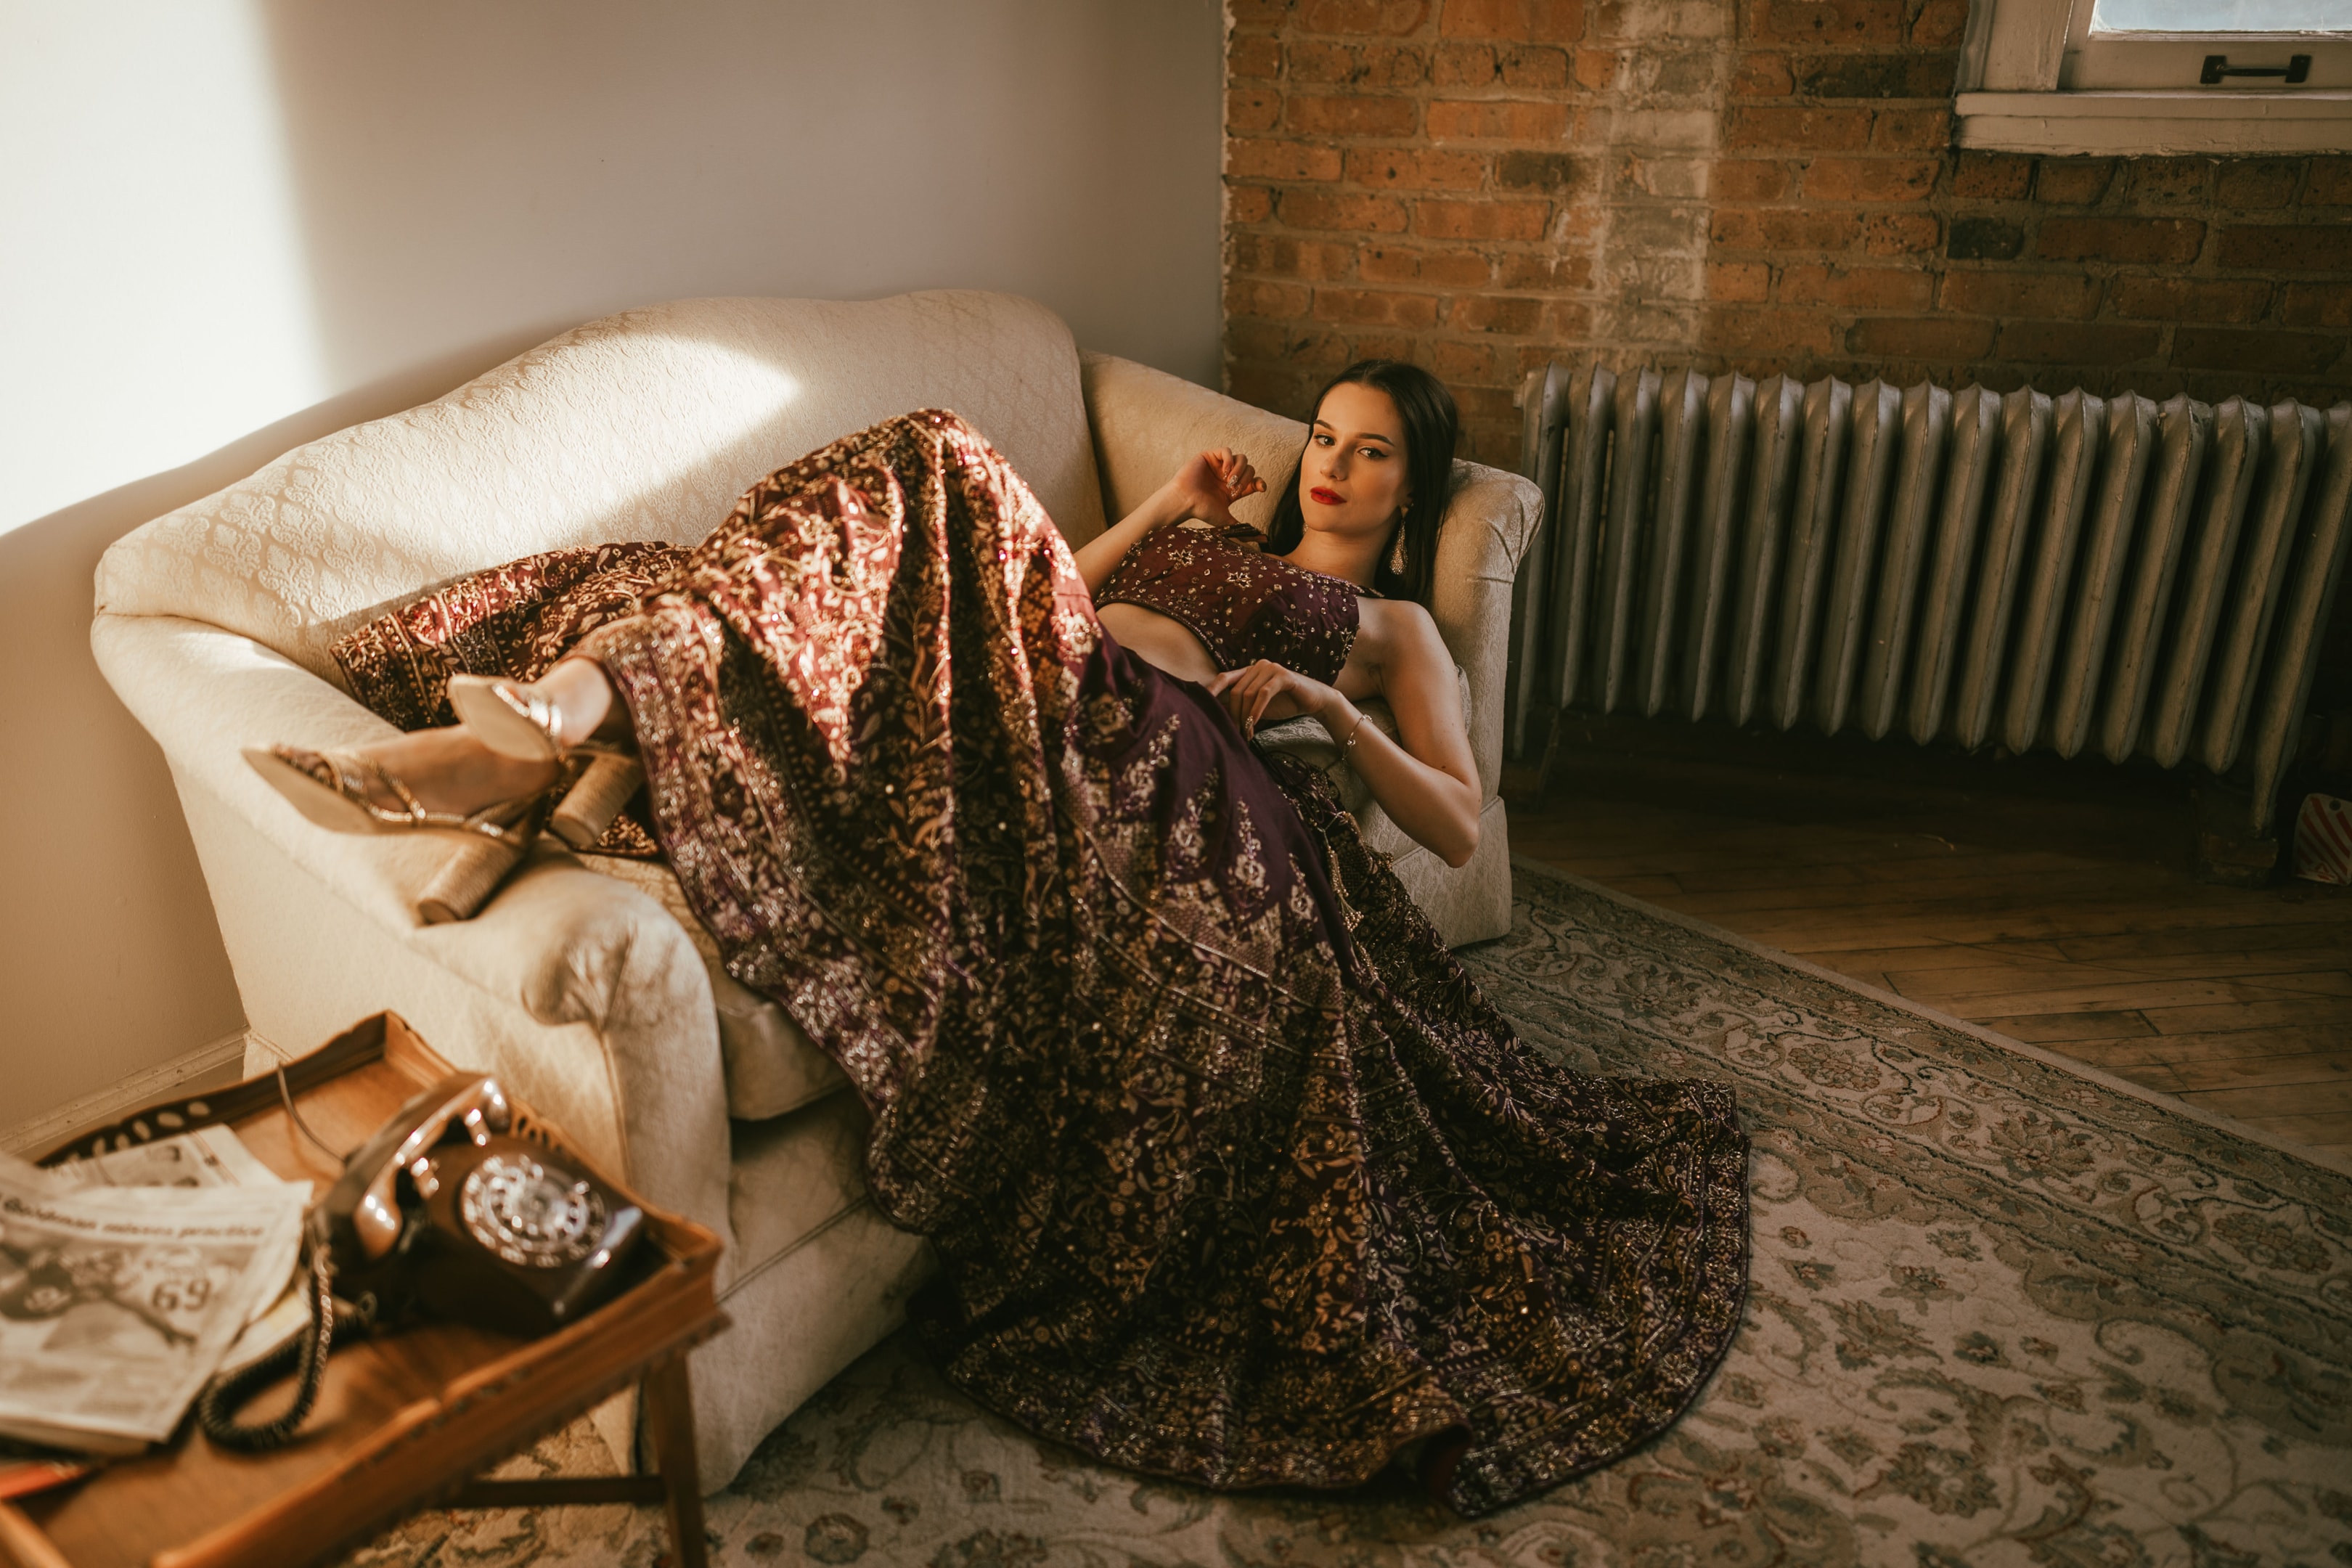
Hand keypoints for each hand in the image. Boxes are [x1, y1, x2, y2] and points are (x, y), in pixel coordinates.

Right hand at [1166, 448, 1263, 529]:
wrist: (1185, 501)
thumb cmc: (1201, 510)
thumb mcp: (1227, 520)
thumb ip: (1242, 528)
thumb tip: (1262, 539)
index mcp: (1232, 489)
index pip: (1253, 481)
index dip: (1259, 482)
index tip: (1261, 488)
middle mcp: (1227, 476)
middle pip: (1249, 468)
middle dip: (1245, 479)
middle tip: (1233, 489)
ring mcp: (1219, 465)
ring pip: (1241, 458)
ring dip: (1239, 469)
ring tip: (1229, 480)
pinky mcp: (1209, 456)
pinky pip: (1226, 451)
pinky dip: (1229, 460)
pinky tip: (1224, 471)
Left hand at [1205, 659, 1334, 740]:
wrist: (1313, 701)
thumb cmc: (1283, 704)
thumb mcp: (1256, 706)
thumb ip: (1238, 706)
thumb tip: (1212, 714)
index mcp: (1248, 670)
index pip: (1223, 678)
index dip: (1211, 691)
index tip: (1200, 709)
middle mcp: (1257, 665)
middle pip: (1234, 690)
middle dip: (1232, 715)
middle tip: (1235, 734)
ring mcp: (1270, 668)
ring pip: (1247, 693)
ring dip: (1245, 717)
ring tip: (1247, 734)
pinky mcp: (1283, 675)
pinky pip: (1263, 694)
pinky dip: (1256, 711)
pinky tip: (1254, 725)